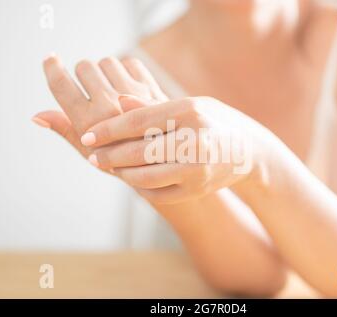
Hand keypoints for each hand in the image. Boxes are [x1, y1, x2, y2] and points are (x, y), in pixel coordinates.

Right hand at [33, 54, 166, 158]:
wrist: (163, 163)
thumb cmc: (122, 160)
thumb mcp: (89, 152)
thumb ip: (65, 130)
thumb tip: (36, 116)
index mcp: (89, 124)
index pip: (62, 85)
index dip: (52, 69)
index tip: (50, 59)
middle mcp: (109, 106)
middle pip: (84, 67)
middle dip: (83, 72)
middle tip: (88, 85)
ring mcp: (132, 96)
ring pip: (107, 62)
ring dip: (104, 71)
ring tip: (108, 87)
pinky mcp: (151, 89)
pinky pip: (130, 63)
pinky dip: (126, 70)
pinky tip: (126, 84)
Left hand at [81, 96, 263, 203]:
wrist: (249, 151)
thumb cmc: (214, 121)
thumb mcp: (190, 104)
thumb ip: (153, 106)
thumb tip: (118, 103)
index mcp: (190, 112)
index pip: (138, 121)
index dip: (108, 130)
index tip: (87, 136)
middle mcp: (195, 141)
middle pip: (138, 152)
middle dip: (109, 156)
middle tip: (92, 157)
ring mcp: (197, 169)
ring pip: (145, 177)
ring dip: (122, 174)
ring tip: (110, 167)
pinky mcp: (197, 189)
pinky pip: (158, 194)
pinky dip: (140, 188)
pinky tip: (132, 179)